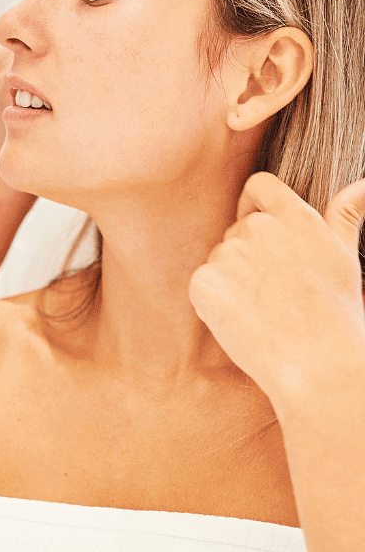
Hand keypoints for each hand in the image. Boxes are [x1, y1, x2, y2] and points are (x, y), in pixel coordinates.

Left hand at [189, 172, 364, 420]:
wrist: (318, 366)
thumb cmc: (336, 316)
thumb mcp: (344, 258)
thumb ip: (344, 216)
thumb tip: (361, 185)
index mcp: (295, 216)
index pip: (259, 185)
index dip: (255, 205)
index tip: (261, 231)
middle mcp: (259, 227)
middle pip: (237, 229)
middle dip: (249, 255)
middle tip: (276, 293)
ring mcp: (228, 253)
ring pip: (220, 259)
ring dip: (233, 280)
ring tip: (264, 311)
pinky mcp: (204, 282)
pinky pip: (204, 285)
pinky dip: (215, 303)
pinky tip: (243, 322)